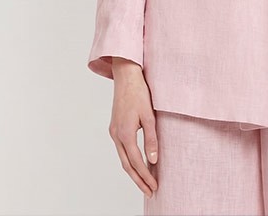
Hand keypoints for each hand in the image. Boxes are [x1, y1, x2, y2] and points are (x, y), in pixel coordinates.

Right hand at [108, 58, 158, 197]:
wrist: (126, 76)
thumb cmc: (139, 92)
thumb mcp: (149, 116)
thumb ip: (151, 139)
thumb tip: (153, 161)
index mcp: (125, 133)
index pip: (136, 162)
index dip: (145, 177)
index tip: (154, 187)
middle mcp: (116, 135)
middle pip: (126, 165)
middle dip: (138, 180)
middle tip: (150, 191)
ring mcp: (114, 131)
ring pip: (122, 158)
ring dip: (133, 171)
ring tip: (145, 182)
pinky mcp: (115, 127)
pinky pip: (121, 149)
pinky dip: (129, 160)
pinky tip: (137, 163)